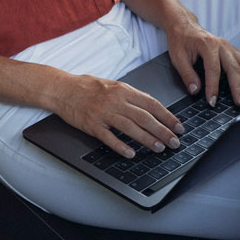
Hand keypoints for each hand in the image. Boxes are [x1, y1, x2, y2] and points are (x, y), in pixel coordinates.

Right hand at [51, 74, 184, 158]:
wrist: (62, 89)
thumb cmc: (87, 87)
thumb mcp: (112, 85)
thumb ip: (130, 96)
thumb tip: (151, 109)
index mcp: (123, 90)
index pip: (151, 104)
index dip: (167, 117)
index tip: (178, 126)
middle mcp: (115, 101)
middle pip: (144, 117)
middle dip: (162, 131)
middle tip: (174, 142)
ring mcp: (103, 113)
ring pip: (130, 128)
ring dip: (147, 139)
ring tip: (159, 148)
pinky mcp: (92, 124)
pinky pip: (109, 138)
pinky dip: (121, 146)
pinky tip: (131, 153)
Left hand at [166, 18, 239, 106]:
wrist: (185, 26)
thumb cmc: (181, 40)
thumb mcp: (177, 57)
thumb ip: (187, 74)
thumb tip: (195, 91)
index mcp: (207, 45)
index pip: (212, 69)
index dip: (213, 87)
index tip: (212, 101)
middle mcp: (222, 45)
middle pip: (233, 67)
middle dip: (237, 87)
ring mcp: (230, 48)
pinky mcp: (234, 51)